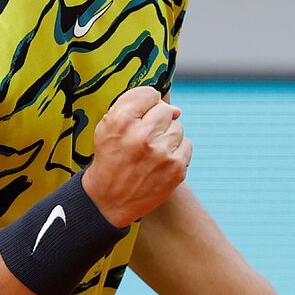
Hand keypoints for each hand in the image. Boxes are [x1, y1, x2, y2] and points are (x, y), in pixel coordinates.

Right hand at [83, 86, 191, 226]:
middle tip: (143, 139)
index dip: (145, 104)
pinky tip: (160, 162)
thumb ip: (134, 107)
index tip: (140, 116)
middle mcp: (141, 135)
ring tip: (151, 152)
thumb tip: (176, 109)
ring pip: (178, 127)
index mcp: (121, 121)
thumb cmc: (110, 158)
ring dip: (167, 137)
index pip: (149, 94)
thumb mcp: (107, 127)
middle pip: (165, 110)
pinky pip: (186, 145)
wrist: (109, 201)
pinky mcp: (176, 168)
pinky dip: (176, 152)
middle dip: (156, 122)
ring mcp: (161, 153)